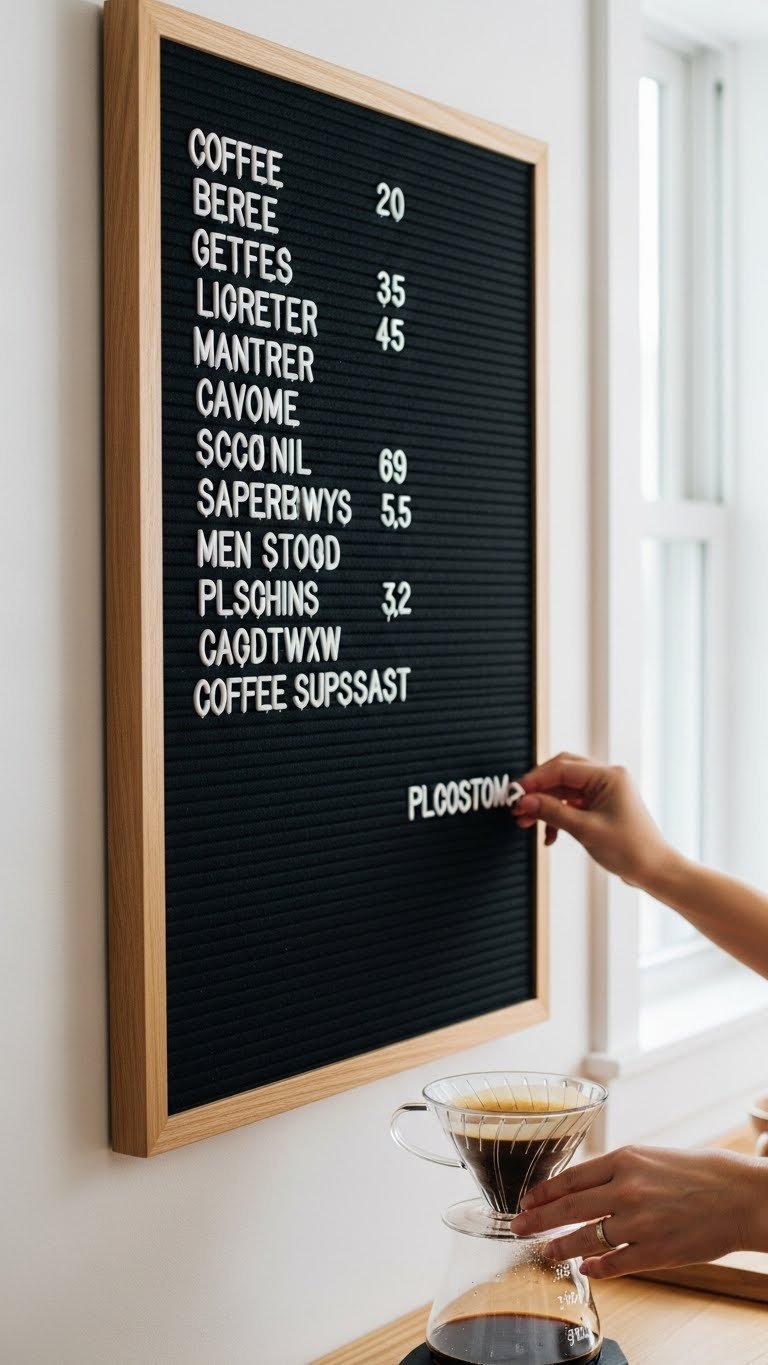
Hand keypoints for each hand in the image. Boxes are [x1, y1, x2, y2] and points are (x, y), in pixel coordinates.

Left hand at [507, 1145, 764, 1277]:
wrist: (740, 1195)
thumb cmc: (697, 1172)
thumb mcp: (650, 1157)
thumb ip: (617, 1171)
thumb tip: (583, 1187)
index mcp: (625, 1160)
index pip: (571, 1177)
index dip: (544, 1191)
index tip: (525, 1199)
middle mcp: (627, 1189)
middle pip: (569, 1207)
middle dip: (538, 1219)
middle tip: (517, 1227)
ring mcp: (640, 1222)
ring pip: (586, 1238)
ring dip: (561, 1246)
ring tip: (545, 1251)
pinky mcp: (656, 1250)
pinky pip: (616, 1262)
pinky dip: (598, 1267)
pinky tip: (586, 1269)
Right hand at [513, 752, 671, 889]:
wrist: (654, 870)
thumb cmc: (631, 849)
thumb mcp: (585, 829)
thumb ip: (552, 812)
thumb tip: (525, 801)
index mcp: (608, 776)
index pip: (562, 768)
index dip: (535, 780)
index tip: (515, 793)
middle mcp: (606, 779)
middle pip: (561, 774)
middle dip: (537, 790)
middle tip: (518, 805)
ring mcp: (603, 793)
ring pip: (563, 790)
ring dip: (544, 805)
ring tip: (526, 821)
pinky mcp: (600, 807)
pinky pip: (571, 804)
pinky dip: (557, 816)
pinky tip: (549, 835)